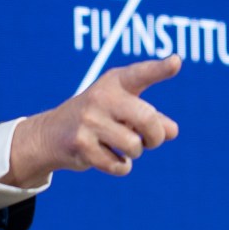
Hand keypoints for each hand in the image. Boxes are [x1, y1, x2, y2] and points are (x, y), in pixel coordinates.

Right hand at [6, 55, 181, 186]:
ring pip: (133, 145)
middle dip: (155, 136)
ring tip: (124, 148)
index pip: (141, 74)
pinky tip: (111, 158)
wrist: (52, 133)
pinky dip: (121, 166)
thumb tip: (172, 132)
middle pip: (147, 119)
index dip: (160, 69)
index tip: (176, 63)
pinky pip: (118, 164)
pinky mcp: (81, 145)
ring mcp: (89, 121)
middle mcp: (102, 97)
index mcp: (116, 82)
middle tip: (151, 141)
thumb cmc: (98, 117)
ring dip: (135, 153)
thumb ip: (152, 118)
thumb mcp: (124, 110)